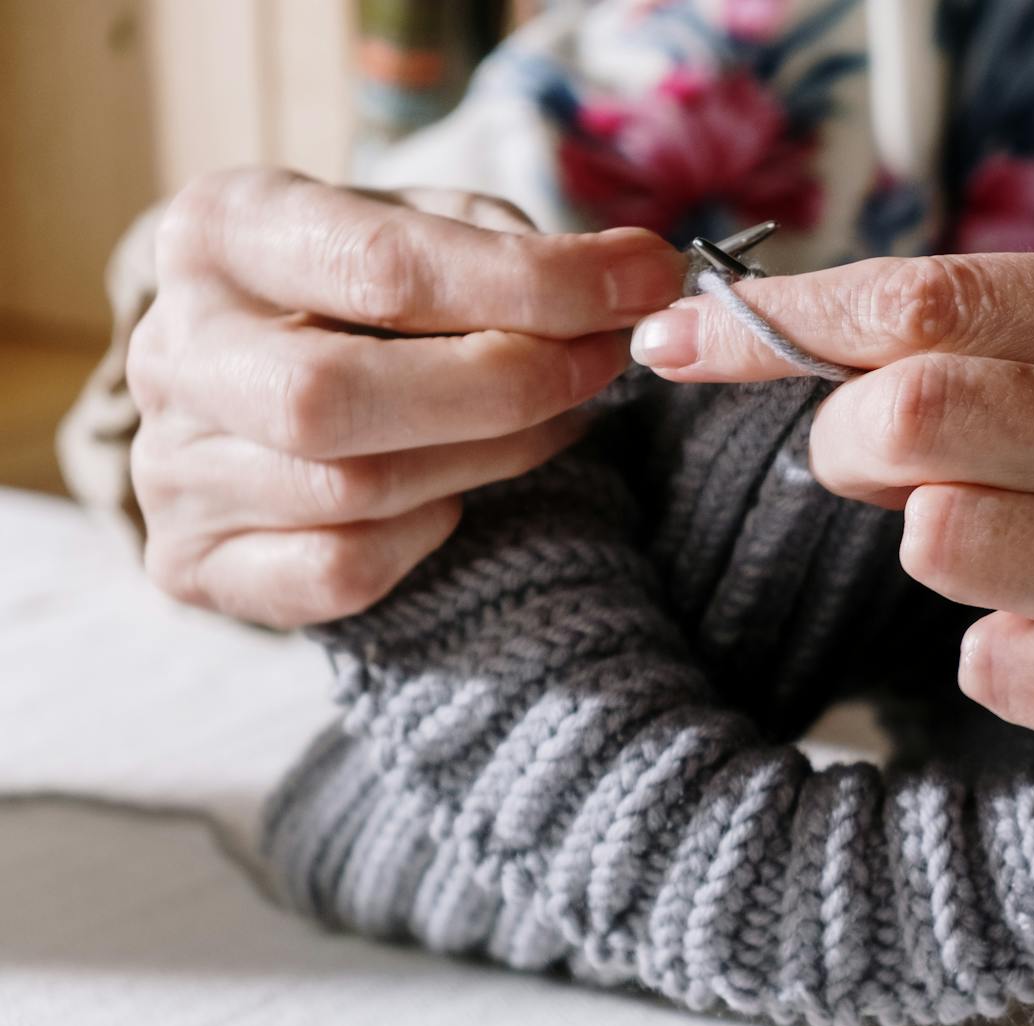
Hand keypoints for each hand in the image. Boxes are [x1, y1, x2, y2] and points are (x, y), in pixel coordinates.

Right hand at [129, 167, 680, 626]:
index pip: (380, 265)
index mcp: (221, 232)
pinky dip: (422, 538)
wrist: (255, 382)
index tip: (645, 279)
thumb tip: (626, 279)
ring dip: (491, 458)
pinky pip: (338, 571)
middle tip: (601, 365)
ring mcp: (172, 468)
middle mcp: (174, 349)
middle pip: (333, 395)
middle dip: (503, 387)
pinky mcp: (195, 563)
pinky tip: (453, 495)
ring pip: (351, 490)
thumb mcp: (416, 227)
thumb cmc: (358, 295)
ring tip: (556, 419)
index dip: (533, 282)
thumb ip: (502, 243)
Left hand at [630, 253, 1033, 808]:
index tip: (680, 335)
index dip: (784, 320)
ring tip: (1020, 555)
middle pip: (919, 412)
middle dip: (843, 441)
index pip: (939, 298)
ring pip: (943, 542)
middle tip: (859, 464)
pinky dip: (1005, 655)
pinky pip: (1002, 667)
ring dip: (935, 550)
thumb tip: (845, 342)